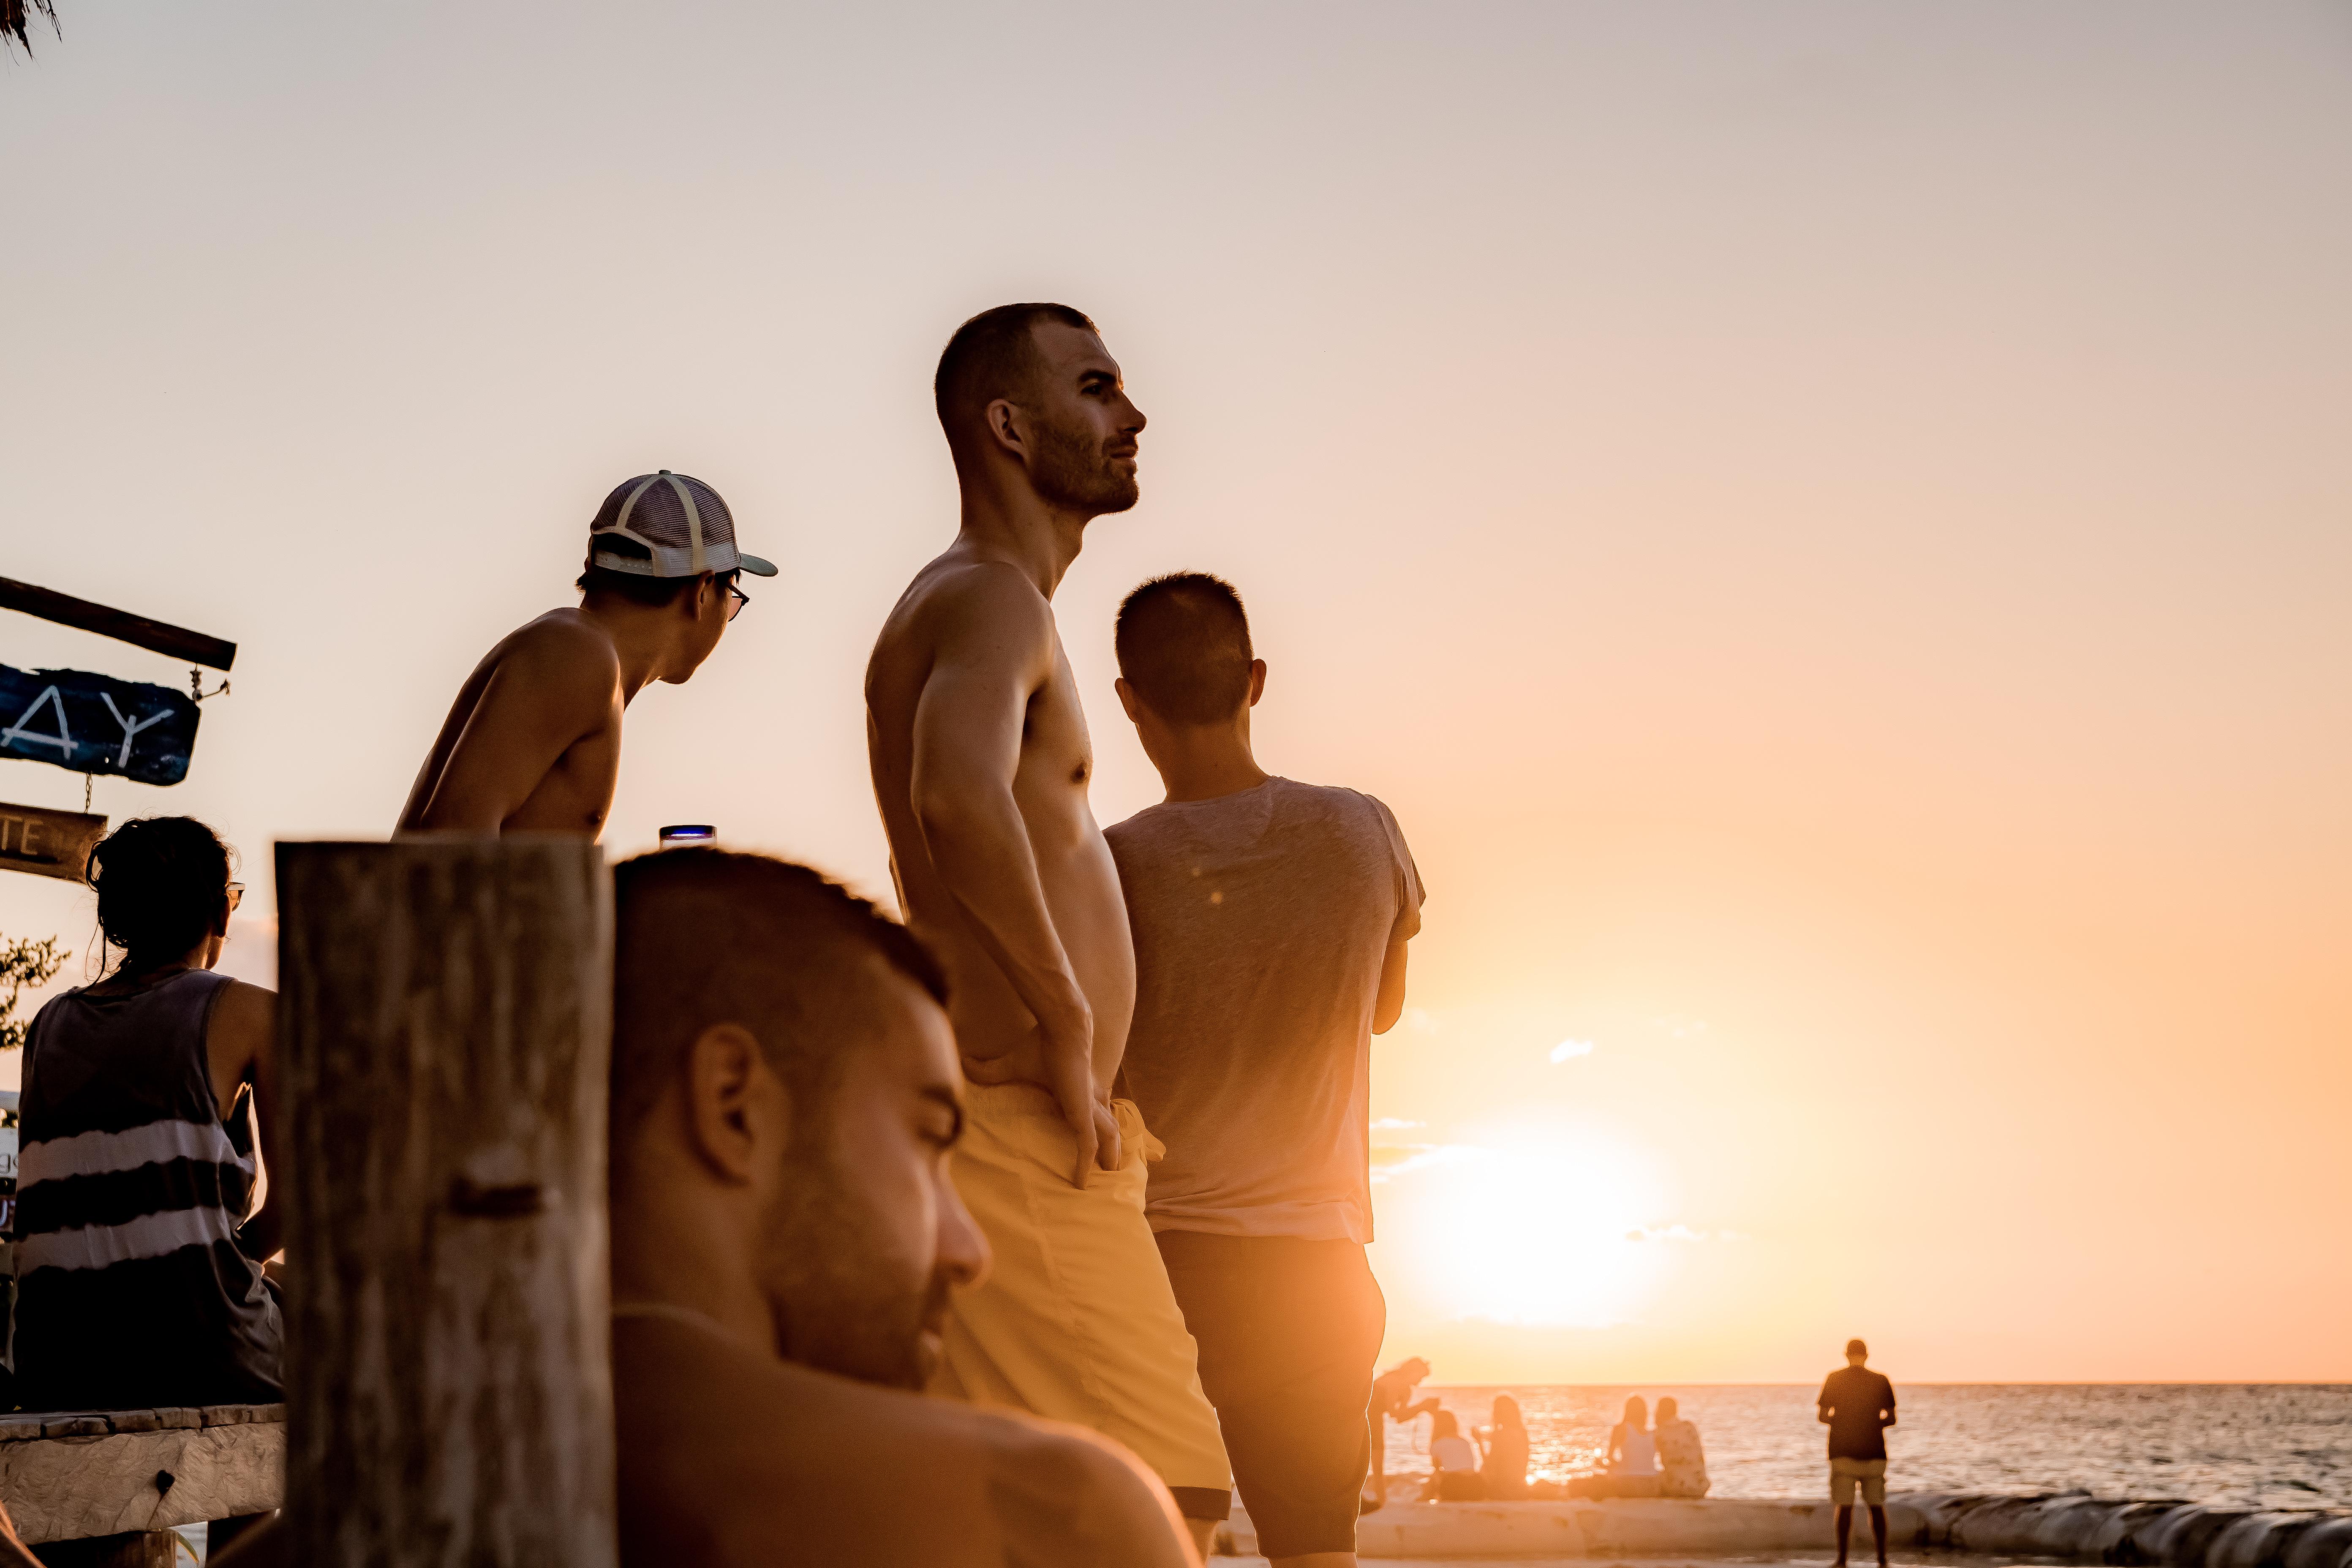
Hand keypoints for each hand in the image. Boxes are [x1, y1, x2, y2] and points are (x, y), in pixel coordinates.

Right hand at [960, 1004, 1118, 1186]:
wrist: (1061, 1029)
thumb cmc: (1040, 1044)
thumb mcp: (1012, 1064)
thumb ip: (990, 1070)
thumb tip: (963, 1062)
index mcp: (1078, 1086)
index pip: (1093, 1105)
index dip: (1095, 1118)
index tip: (1091, 1132)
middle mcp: (1089, 1098)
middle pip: (1108, 1122)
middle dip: (1112, 1142)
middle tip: (1110, 1164)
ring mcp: (1088, 1107)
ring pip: (1108, 1135)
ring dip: (1108, 1154)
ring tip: (1106, 1174)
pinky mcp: (1082, 1114)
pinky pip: (1087, 1146)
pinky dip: (1084, 1164)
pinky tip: (1079, 1183)